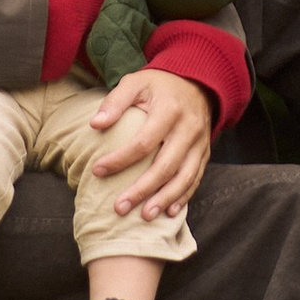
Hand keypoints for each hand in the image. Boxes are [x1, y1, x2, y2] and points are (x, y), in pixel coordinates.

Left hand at [88, 65, 213, 220]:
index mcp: (169, 110)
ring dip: (164, 199)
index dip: (120, 159)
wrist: (197, 83)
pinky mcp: (204, 153)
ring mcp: (200, 143)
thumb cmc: (159, 86)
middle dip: (142, 190)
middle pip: (165, 166)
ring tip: (145, 216)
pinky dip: (183, 197)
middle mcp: (188, 129)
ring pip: (184, 178)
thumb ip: (115, 101)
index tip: (97, 170)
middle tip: (119, 208)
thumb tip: (95, 124)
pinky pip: (196, 179)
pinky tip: (169, 212)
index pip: (143, 142)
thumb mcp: (135, 83)